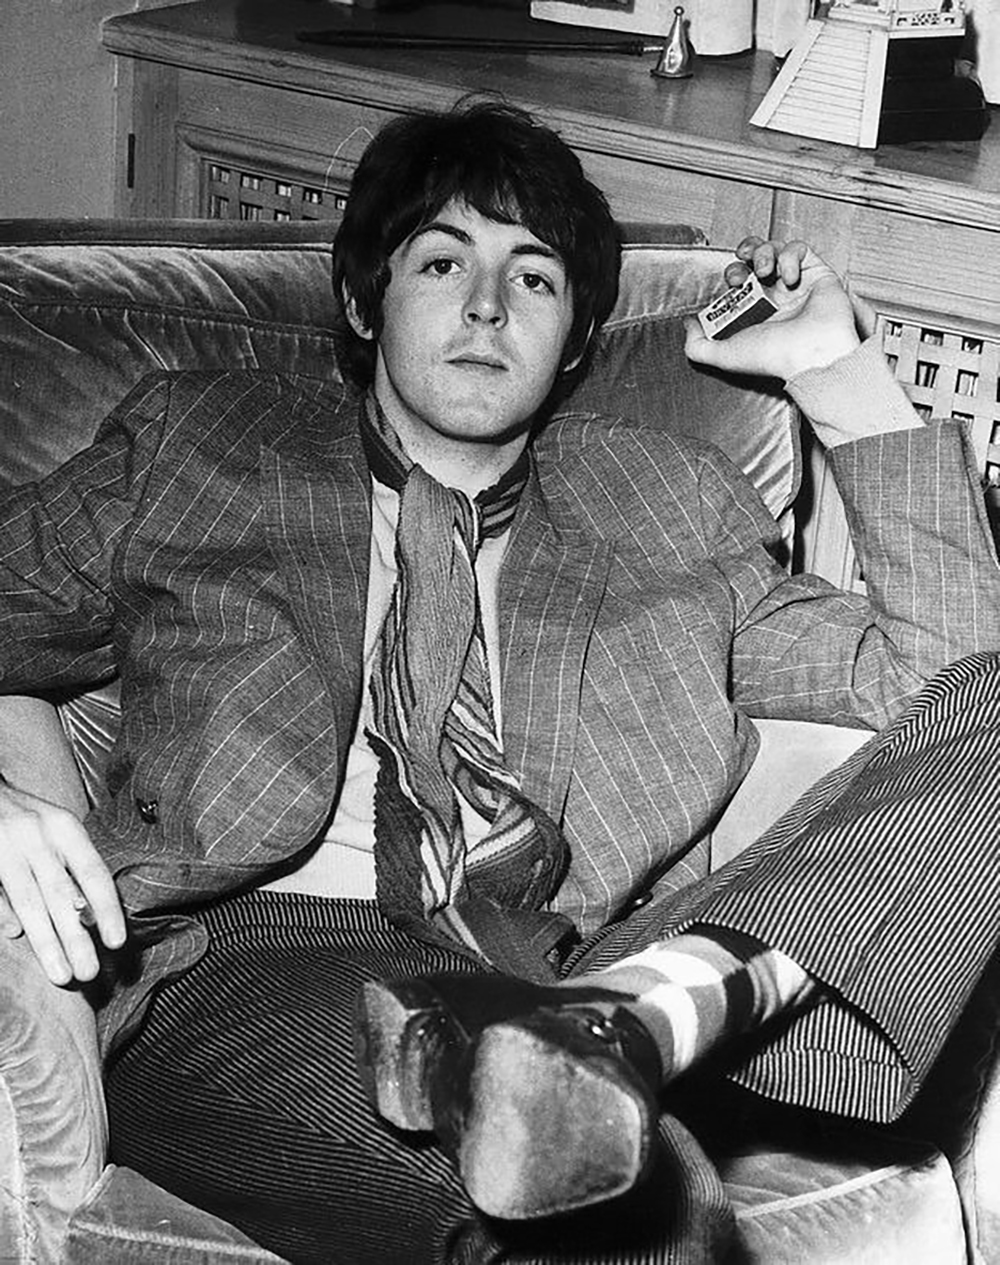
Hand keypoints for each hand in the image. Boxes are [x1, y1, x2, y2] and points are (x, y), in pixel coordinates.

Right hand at [0, 781, 125, 984]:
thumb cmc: (27, 817)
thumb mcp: (55, 829)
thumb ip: (71, 866)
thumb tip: (92, 917)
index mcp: (64, 828)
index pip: (93, 873)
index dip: (107, 909)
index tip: (117, 942)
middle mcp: (37, 836)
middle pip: (61, 895)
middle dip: (77, 938)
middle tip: (90, 972)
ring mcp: (6, 848)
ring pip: (30, 902)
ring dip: (46, 941)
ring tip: (61, 974)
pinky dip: (6, 915)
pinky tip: (15, 937)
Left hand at [684, 237, 860, 381]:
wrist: (809, 354)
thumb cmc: (773, 357)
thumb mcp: (724, 355)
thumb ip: (697, 345)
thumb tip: (687, 325)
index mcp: (756, 312)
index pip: (740, 280)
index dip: (732, 274)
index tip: (731, 283)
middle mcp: (776, 297)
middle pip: (755, 258)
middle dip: (746, 255)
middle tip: (744, 270)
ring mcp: (797, 285)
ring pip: (776, 249)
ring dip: (765, 252)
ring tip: (765, 270)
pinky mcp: (817, 274)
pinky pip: (800, 249)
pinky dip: (791, 256)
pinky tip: (789, 277)